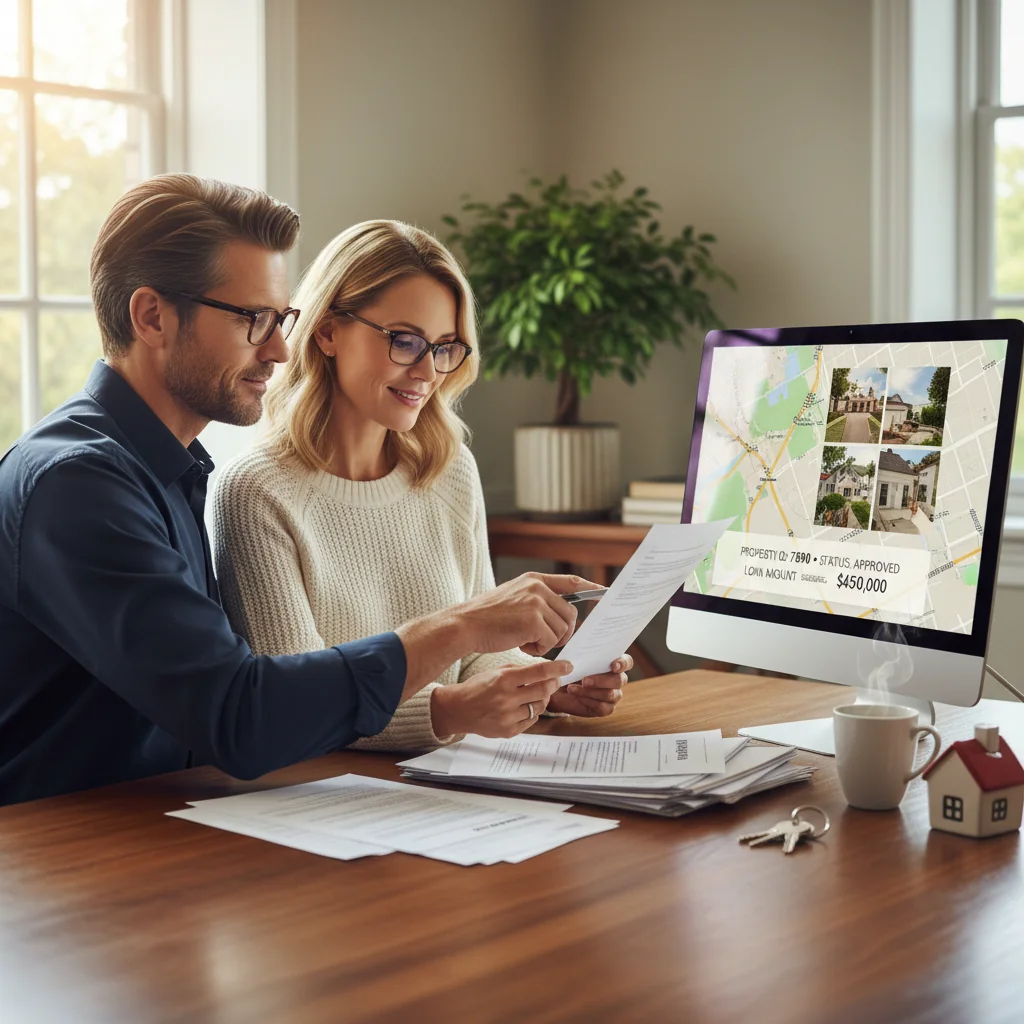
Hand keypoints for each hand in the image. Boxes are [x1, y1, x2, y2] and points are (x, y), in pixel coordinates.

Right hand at [430, 660, 572, 738]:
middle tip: (555, 680)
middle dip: (553, 684)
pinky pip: (531, 720)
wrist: (458, 709)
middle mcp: (507, 699)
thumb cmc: (478, 687)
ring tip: (536, 694)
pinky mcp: (508, 731)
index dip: (557, 668)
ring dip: (543, 699)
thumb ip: (519, 671)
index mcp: (504, 680)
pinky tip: (525, 706)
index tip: (568, 666)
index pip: (538, 672)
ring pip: (539, 707)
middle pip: (543, 691)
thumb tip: (544, 670)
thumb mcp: (496, 672)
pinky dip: (532, 712)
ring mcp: (508, 717)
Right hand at [455, 572, 601, 656]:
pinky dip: (539, 649)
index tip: (606, 593)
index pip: (571, 581)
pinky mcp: (533, 620)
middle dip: (563, 631)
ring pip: (561, 629)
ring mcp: (536, 602)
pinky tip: (521, 645)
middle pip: (570, 613)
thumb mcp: (513, 597)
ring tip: (525, 641)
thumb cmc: (487, 618)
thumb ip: (537, 600)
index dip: (591, 587)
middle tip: (543, 641)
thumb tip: (563, 615)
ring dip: (548, 642)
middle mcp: (537, 587)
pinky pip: (551, 641)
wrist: (465, 625)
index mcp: (534, 579)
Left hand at [546, 654, 631, 717]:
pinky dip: (587, 701)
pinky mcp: (606, 709)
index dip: (623, 663)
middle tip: (584, 680)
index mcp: (614, 664)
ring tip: (572, 688)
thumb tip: (586, 647)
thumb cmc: (571, 670)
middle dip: (601, 680)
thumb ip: (584, 654)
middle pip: (619, 680)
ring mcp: (614, 695)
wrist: (560, 688)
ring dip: (590, 691)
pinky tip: (576, 696)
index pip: (627, 662)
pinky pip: (602, 707)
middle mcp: (617, 680)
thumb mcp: (576, 659)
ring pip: (610, 694)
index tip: (613, 666)